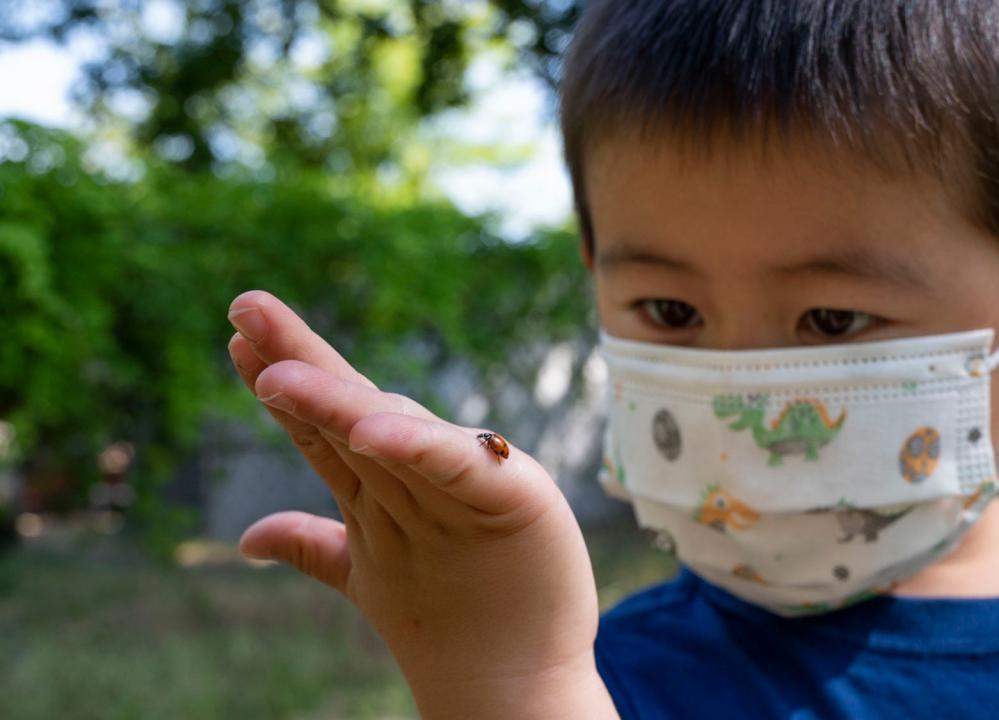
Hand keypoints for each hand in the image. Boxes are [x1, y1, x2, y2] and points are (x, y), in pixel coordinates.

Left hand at [225, 290, 616, 718]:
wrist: (521, 686)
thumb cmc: (465, 619)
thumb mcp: (371, 575)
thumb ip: (315, 545)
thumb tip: (245, 537)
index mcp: (386, 489)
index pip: (322, 427)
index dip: (280, 382)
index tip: (234, 338)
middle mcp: (419, 479)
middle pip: (349, 412)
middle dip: (297, 360)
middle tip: (244, 305)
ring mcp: (462, 488)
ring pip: (389, 435)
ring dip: (333, 400)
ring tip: (277, 368)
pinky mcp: (512, 501)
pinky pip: (455, 468)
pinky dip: (416, 447)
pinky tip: (371, 432)